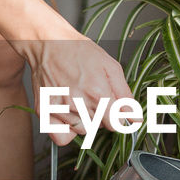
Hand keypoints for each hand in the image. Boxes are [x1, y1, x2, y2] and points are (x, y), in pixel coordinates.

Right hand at [16, 34, 137, 147]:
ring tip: (77, 99)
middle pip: (99, 127)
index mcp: (97, 93)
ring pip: (81, 131)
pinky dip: (65, 130)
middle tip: (90, 96)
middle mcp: (78, 103)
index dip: (116, 117)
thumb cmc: (78, 51)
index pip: (115, 124)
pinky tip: (66, 113)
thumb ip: (124, 94)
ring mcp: (59, 109)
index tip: (111, 108)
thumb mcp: (110, 66)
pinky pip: (61, 137)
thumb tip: (135, 118)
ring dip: (83, 120)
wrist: (48, 43)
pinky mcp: (44, 112)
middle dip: (99, 115)